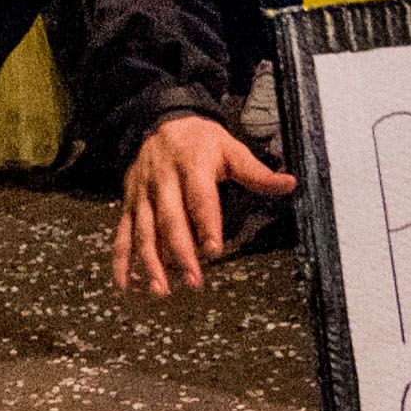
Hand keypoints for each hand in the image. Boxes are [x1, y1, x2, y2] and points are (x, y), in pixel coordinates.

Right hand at [112, 112, 293, 296]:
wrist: (161, 120)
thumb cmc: (201, 140)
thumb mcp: (231, 148)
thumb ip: (257, 172)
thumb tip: (289, 184)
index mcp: (191, 165)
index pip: (199, 197)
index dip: (207, 223)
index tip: (214, 249)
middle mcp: (163, 181)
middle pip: (170, 220)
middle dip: (181, 253)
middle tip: (195, 281)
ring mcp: (143, 194)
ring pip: (144, 231)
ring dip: (151, 263)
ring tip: (161, 290)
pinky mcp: (130, 203)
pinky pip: (123, 234)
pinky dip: (122, 261)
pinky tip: (126, 285)